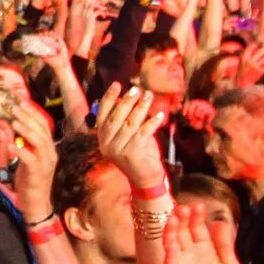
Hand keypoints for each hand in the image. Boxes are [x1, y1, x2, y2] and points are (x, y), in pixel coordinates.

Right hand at [91, 83, 169, 198]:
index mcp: (102, 138)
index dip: (109, 98)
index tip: (117, 84)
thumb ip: (125, 120)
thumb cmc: (138, 153)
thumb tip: (129, 97)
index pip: (103, 114)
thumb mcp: (127, 136)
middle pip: (116, 117)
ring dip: (141, 108)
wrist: (144, 179)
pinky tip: (160, 115)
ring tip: (149, 96)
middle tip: (136, 89)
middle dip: (126, 101)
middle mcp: (107, 144)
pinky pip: (144, 133)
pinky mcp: (133, 154)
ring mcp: (119, 150)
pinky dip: (152, 122)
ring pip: (130, 123)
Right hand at [158, 201, 242, 263]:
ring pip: (172, 241)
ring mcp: (180, 263)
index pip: (198, 226)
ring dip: (171, 230)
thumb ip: (225, 246)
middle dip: (182, 218)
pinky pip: (169, 261)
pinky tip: (171, 243)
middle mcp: (191, 252)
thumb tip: (220, 222)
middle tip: (183, 208)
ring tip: (174, 218)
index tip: (198, 205)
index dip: (197, 215)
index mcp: (206, 247)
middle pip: (182, 229)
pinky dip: (169, 251)